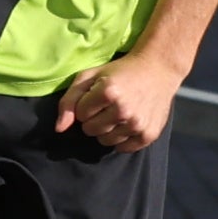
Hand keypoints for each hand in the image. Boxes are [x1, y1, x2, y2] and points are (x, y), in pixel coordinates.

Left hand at [55, 49, 183, 153]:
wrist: (158, 69)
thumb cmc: (120, 71)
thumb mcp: (90, 76)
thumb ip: (69, 100)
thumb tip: (59, 129)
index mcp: (108, 92)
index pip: (80, 115)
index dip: (86, 105)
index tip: (97, 95)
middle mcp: (123, 111)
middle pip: (91, 130)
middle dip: (94, 119)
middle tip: (107, 105)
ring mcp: (137, 124)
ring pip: (105, 141)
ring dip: (107, 130)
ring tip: (118, 113)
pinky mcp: (149, 135)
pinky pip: (123, 148)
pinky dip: (122, 139)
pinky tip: (128, 122)